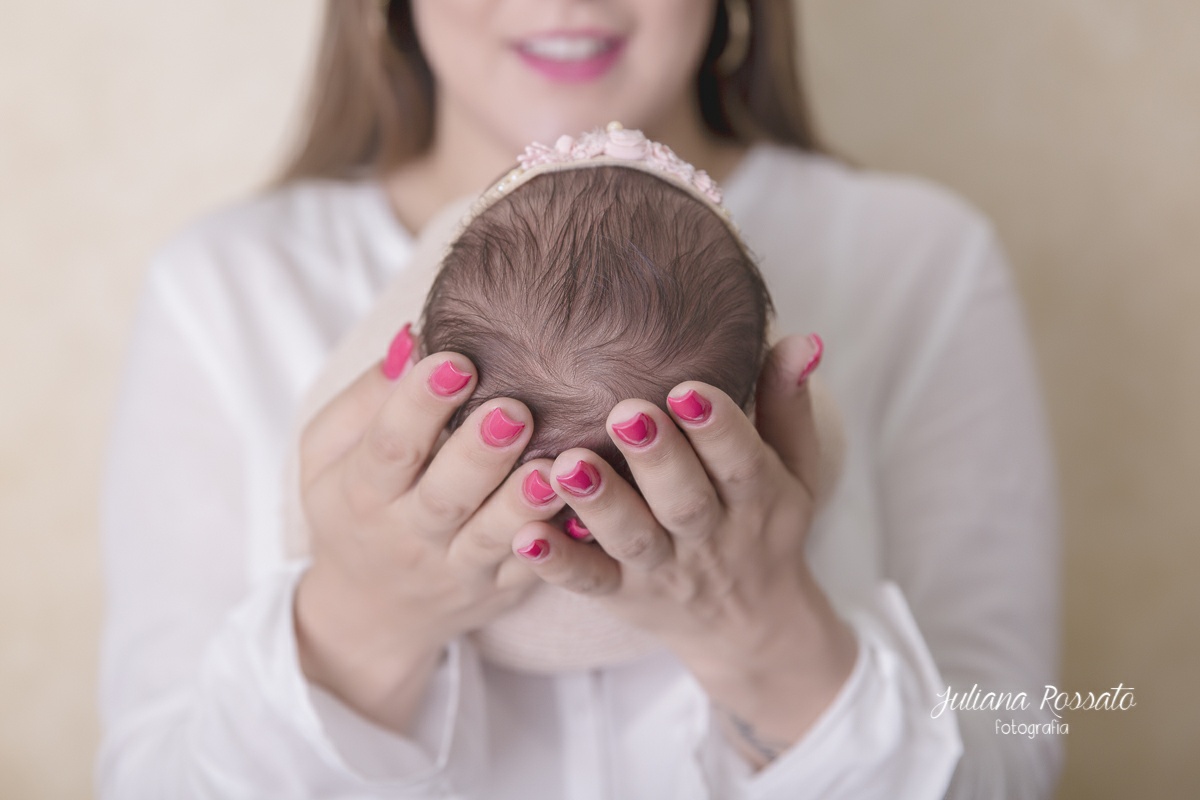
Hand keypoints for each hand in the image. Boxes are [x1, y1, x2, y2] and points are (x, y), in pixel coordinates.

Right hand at [293, 329, 563, 732]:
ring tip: (554, 466)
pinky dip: (559, 544)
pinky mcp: (499, 588)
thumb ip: (368, 398)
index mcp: (362, 491)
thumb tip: (412, 340)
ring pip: (492, 538)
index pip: (389, 446)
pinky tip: (585, 510)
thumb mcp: (328, 452)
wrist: (366, 610)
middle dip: (480, 453)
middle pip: (445, 496)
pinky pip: (531, 570)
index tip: (454, 361)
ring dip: (525, 502)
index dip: (418, 405)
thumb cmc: (352, 504)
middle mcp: (410, 534)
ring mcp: (458, 567)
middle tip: (514, 410)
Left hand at [511, 334, 856, 765]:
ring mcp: (662, 570)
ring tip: (569, 465)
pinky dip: (557, 564)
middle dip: (657, 459)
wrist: (749, 627)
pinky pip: (589, 582)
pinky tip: (525, 536)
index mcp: (758, 500)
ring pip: (632, 540)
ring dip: (600, 504)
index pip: (743, 463)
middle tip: (626, 414)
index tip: (687, 389)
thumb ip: (787, 404)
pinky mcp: (620, 595)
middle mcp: (710, 538)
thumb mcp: (794, 469)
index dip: (718, 429)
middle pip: (685, 502)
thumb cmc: (764, 524)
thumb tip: (801, 337)